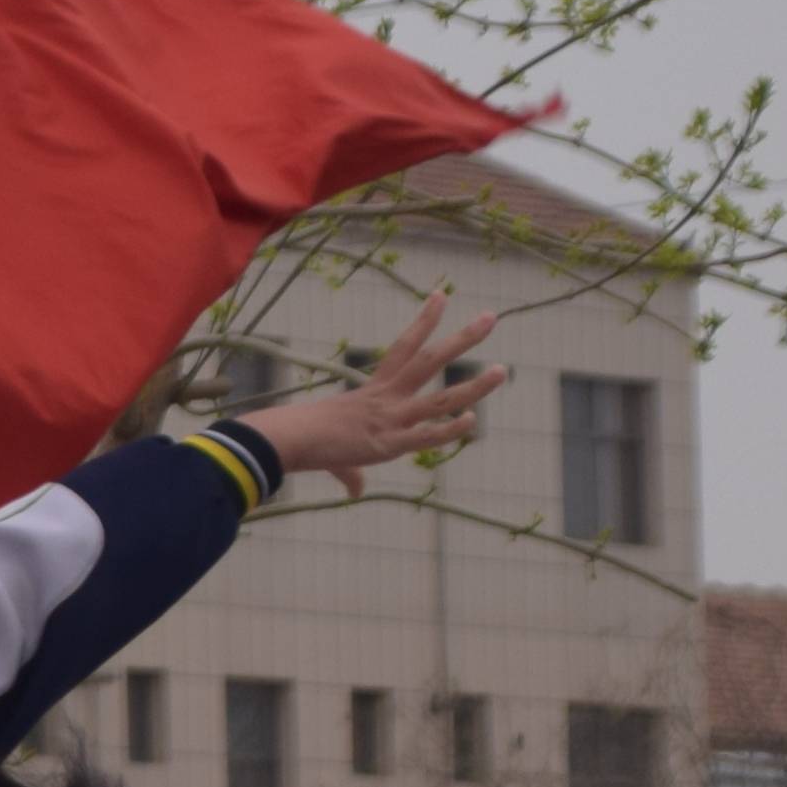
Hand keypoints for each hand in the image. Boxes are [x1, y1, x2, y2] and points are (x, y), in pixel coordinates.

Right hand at [236, 296, 506, 495]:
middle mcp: (387, 399)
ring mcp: (390, 420)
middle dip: (462, 339)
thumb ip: (352, 472)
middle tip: (492, 317)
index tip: (441, 296)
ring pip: (440, 399)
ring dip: (473, 386)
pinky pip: (425, 436)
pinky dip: (449, 430)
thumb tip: (355, 491)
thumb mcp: (335, 453)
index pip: (404, 348)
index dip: (424, 322)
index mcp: (373, 392)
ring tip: (502, 370)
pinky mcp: (388, 444)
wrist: (283, 440)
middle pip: (430, 361)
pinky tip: (473, 421)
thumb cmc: (300, 439)